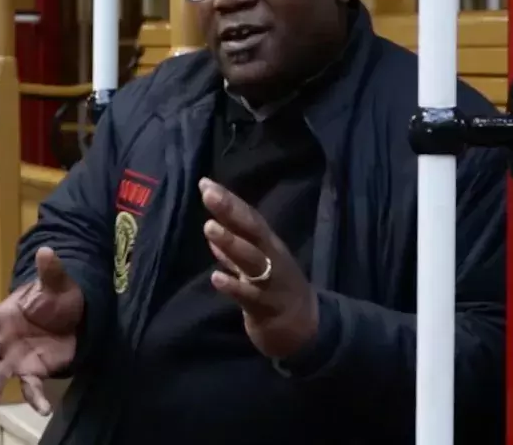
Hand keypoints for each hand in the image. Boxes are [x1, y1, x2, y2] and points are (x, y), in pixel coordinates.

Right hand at [0, 246, 83, 413]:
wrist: (78, 318)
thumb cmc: (59, 297)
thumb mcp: (56, 283)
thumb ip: (50, 271)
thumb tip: (47, 250)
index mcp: (4, 315)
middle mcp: (3, 339)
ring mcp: (15, 357)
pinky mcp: (33, 372)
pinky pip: (30, 388)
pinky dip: (34, 399)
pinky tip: (43, 408)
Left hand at [199, 178, 318, 358]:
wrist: (307, 329)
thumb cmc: (275, 291)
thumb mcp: (256, 266)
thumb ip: (232, 250)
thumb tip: (212, 227)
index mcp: (268, 245)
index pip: (248, 217)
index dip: (228, 200)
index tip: (205, 182)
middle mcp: (271, 258)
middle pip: (252, 231)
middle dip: (230, 211)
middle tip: (208, 193)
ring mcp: (270, 282)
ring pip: (252, 260)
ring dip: (231, 243)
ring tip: (209, 227)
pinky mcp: (267, 308)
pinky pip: (249, 296)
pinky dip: (233, 286)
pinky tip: (216, 278)